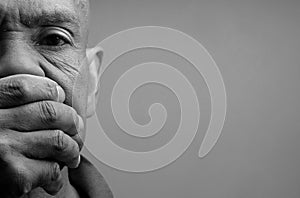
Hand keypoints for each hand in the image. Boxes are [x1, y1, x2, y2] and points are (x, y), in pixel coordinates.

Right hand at [0, 74, 83, 196]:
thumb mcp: (0, 112)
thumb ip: (16, 97)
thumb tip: (48, 83)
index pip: (26, 86)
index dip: (50, 89)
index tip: (60, 96)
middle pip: (50, 112)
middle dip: (71, 121)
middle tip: (75, 127)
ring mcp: (3, 146)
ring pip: (58, 140)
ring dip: (72, 149)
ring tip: (71, 154)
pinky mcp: (13, 173)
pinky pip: (52, 167)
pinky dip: (58, 174)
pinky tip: (54, 176)